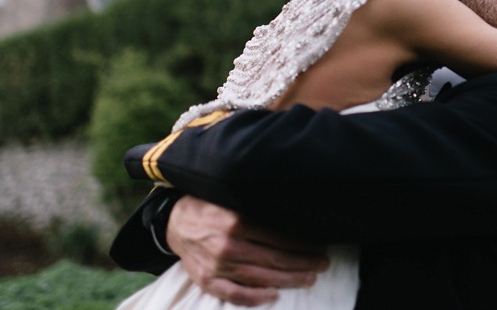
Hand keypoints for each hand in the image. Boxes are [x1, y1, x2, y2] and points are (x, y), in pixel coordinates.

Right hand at [167, 195, 329, 305]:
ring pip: (260, 278)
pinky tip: (274, 295)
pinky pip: (234, 294)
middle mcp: (227, 245)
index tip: (320, 244)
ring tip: (309, 278)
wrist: (173, 221)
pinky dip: (255, 298)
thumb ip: (257, 205)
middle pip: (274, 258)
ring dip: (288, 280)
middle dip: (303, 262)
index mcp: (236, 221)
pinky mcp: (206, 280)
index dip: (302, 243)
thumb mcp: (232, 196)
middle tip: (323, 263)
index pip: (278, 236)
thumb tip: (291, 208)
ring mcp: (216, 266)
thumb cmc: (209, 205)